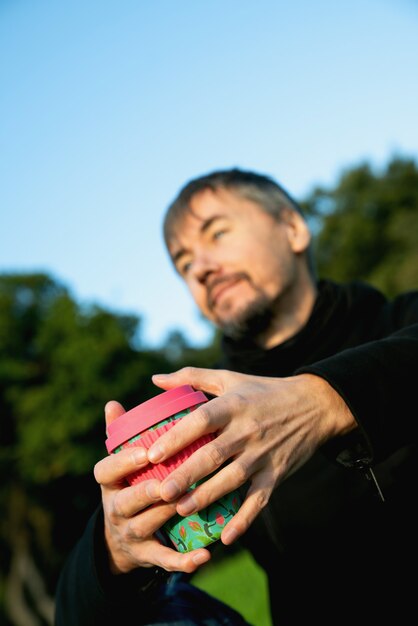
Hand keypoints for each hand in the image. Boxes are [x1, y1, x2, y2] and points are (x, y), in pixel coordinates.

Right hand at [93, 400, 211, 575]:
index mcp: (110, 482)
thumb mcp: (120, 462)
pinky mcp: (147, 555)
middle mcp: (116, 509)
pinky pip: (165, 560)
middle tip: (166, 483)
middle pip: (126, 502)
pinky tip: (205, 556)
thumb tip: (112, 402)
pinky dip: (184, 561)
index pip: (105, 471)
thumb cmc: (130, 483)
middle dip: (145, 493)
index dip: (123, 463)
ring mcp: (130, 533)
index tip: (145, 452)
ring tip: (188, 507)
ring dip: (166, 518)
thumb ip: (119, 434)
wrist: (122, 536)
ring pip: (147, 526)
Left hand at [148, 367, 355, 545]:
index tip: (153, 454)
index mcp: (233, 405)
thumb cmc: (264, 390)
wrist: (315, 405)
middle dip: (186, 475)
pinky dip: (244, 519)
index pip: (202, 420)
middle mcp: (247, 430)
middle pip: (213, 454)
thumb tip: (155, 379)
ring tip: (182, 510)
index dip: (177, 437)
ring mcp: (263, 454)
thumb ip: (192, 377)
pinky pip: (259, 500)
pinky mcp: (276, 474)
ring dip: (207, 496)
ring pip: (232, 479)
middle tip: (161, 492)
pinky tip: (226, 537)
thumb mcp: (229, 378)